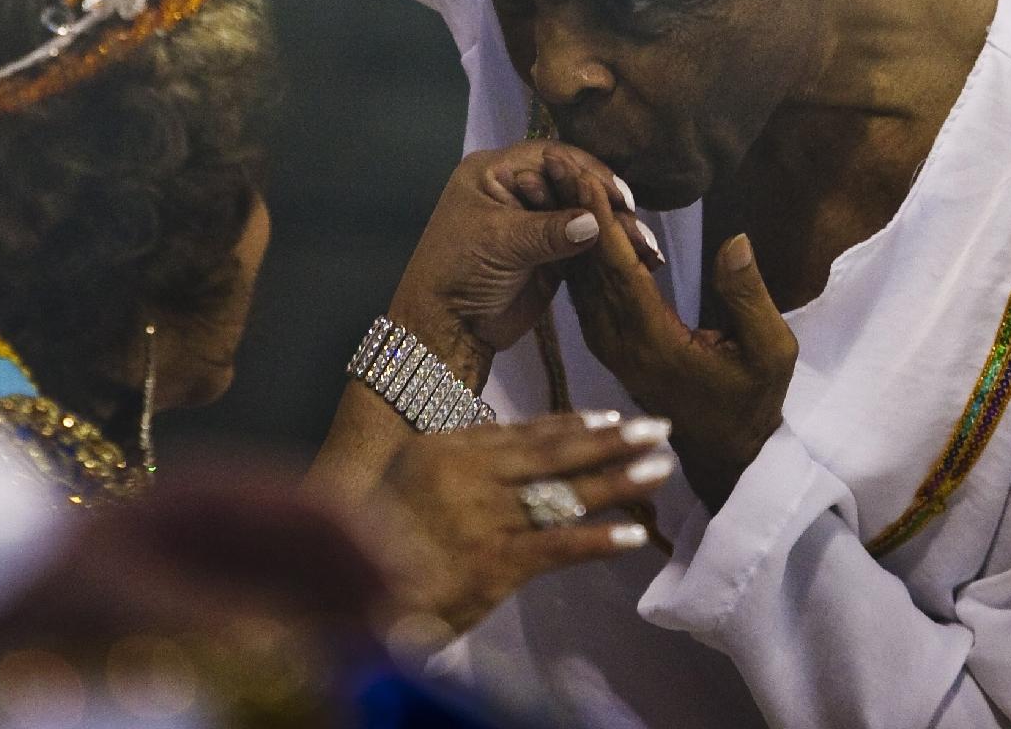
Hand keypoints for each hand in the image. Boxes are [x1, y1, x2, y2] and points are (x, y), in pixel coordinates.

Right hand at [375, 413, 674, 635]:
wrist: (350, 591)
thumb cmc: (371, 538)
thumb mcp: (407, 475)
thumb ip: (454, 457)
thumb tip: (501, 436)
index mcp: (446, 448)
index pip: (523, 432)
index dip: (572, 426)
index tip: (611, 419)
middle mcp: (470, 475)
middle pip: (554, 453)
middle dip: (610, 441)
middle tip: (658, 428)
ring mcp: (485, 518)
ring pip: (564, 494)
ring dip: (618, 482)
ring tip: (661, 469)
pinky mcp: (495, 563)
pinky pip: (557, 548)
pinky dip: (598, 540)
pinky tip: (633, 535)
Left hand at [388, 141, 648, 381]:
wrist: (446, 328)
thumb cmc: (457, 272)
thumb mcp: (499, 243)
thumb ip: (547, 230)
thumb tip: (595, 221)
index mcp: (496, 171)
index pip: (553, 157)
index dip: (587, 172)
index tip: (618, 195)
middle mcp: (519, 190)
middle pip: (574, 184)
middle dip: (607, 203)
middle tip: (634, 223)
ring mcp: (537, 223)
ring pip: (585, 215)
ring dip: (615, 230)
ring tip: (645, 250)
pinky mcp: (552, 254)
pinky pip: (587, 245)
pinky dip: (610, 251)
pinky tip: (637, 259)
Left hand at [560, 173, 797, 510]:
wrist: (725, 452)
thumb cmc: (754, 400)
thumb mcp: (771, 351)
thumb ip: (749, 297)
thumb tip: (735, 240)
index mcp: (655, 340)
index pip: (620, 269)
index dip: (603, 221)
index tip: (588, 177)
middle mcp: (621, 343)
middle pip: (589, 267)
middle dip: (574, 212)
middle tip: (559, 163)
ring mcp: (610, 347)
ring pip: (581, 279)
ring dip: (570, 230)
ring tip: (560, 182)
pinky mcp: (609, 348)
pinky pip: (586, 295)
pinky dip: (578, 255)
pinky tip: (575, 226)